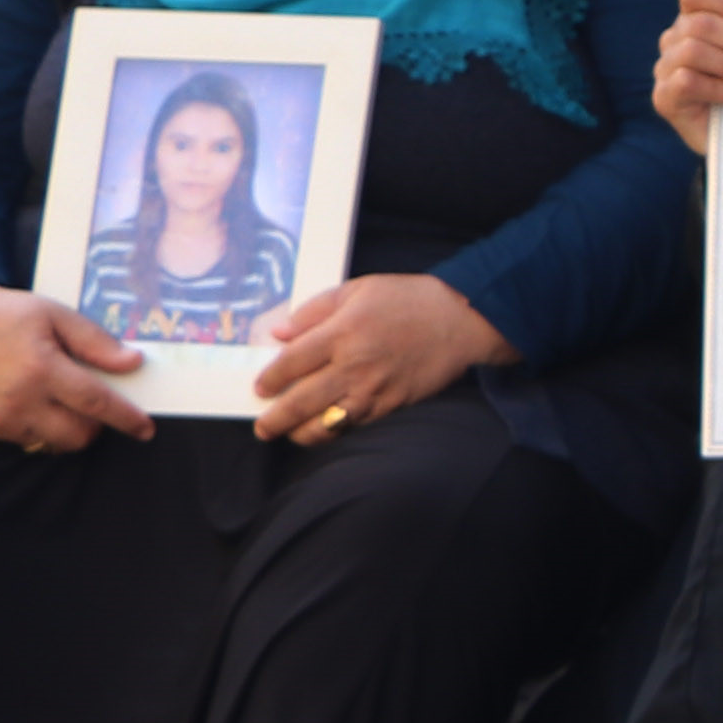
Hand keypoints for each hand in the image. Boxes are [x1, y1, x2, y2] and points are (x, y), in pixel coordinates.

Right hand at [0, 280, 145, 455]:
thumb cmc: (3, 316)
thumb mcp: (52, 315)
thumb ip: (94, 341)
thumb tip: (132, 362)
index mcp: (41, 369)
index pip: (95, 402)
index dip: (125, 418)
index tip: (145, 428)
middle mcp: (21, 400)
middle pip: (77, 434)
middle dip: (97, 425)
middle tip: (96, 403)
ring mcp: (1, 418)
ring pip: (54, 442)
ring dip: (70, 428)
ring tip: (64, 400)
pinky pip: (29, 440)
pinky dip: (44, 429)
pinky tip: (39, 403)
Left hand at [250, 269, 508, 443]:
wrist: (462, 319)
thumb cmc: (409, 300)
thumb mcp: (358, 289)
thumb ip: (314, 311)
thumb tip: (279, 333)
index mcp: (341, 332)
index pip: (290, 363)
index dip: (270, 379)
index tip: (260, 388)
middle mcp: (354, 365)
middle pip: (300, 401)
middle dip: (276, 419)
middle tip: (264, 427)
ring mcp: (373, 388)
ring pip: (326, 424)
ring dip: (301, 433)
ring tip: (289, 433)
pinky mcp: (392, 403)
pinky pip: (355, 425)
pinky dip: (334, 431)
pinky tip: (324, 429)